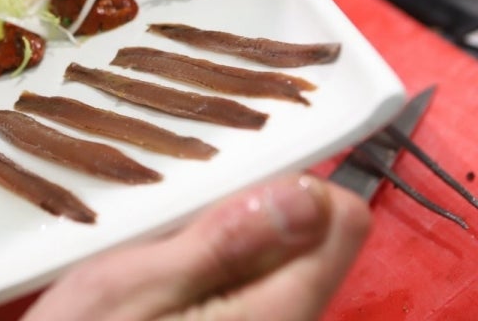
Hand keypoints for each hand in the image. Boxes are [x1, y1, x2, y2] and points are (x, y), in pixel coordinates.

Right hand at [20, 174, 370, 320]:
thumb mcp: (139, 285)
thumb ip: (225, 243)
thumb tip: (306, 195)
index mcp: (275, 311)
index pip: (342, 221)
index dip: (299, 181)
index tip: (243, 175)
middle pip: (310, 232)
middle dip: (258, 202)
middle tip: (189, 208)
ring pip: (276, 248)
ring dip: (232, 224)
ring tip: (171, 232)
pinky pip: (249, 270)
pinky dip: (217, 249)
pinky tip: (170, 256)